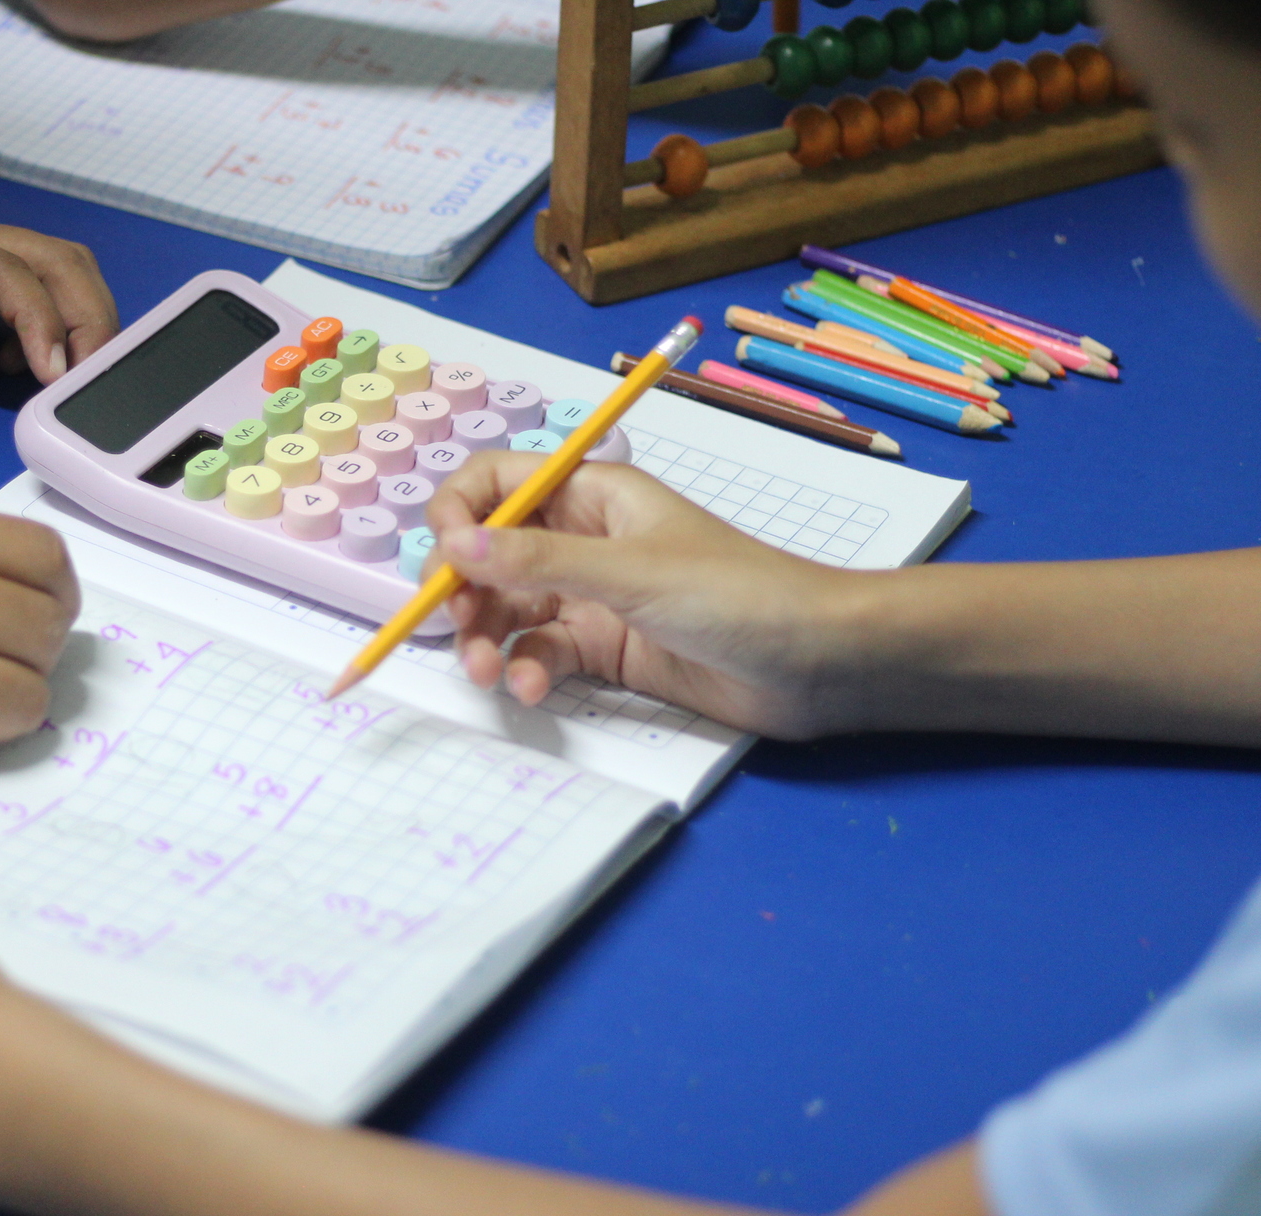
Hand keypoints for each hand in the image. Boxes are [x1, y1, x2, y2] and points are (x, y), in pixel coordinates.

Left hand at [0, 190, 118, 435]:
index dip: (40, 322)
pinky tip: (20, 369)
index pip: (6, 272)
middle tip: (89, 386)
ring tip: (71, 381)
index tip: (51, 379)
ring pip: (53, 267)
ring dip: (80, 319)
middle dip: (89, 319)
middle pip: (57, 259)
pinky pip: (27, 290)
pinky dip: (47, 328)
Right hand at [428, 453, 887, 738]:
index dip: (459, 512)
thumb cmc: (739, 595)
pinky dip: (526, 669)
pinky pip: (540, 651)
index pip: (498, 482)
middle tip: (450, 626)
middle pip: (490, 551)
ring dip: (485, 638)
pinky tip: (533, 688)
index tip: (445, 558)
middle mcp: (583, 540)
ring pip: (507, 608)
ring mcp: (592, 596)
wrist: (816, 664)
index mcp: (593, 495)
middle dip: (462, 588)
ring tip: (486, 673)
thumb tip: (453, 544)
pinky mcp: (604, 649)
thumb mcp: (631, 573)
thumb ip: (538, 563)